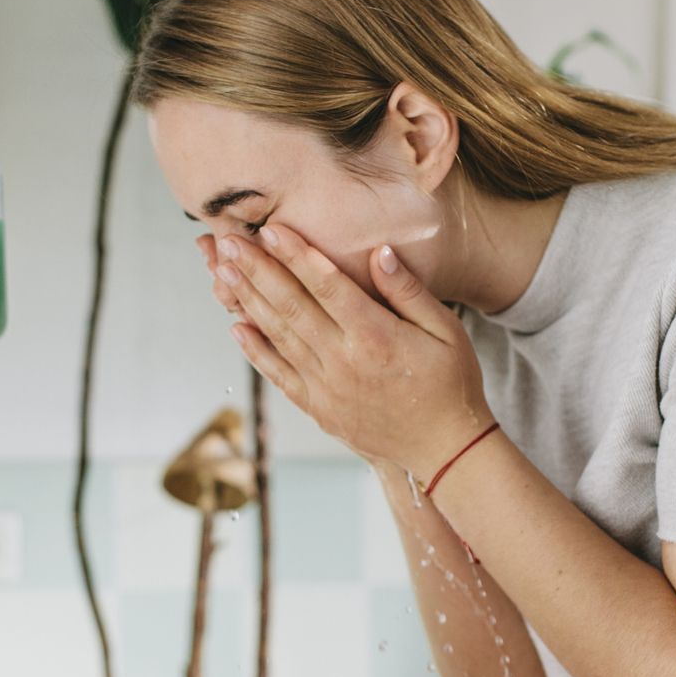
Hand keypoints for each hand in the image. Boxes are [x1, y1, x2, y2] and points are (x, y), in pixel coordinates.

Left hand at [199, 223, 494, 481]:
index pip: (327, 285)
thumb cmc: (452, 382)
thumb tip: (378, 251)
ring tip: (223, 272)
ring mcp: (327, 388)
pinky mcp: (319, 408)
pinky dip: (256, 351)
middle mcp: (344, 361)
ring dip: (249, 301)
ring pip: (279, 336)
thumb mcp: (447, 330)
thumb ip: (409, 291)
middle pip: (292, 306)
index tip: (270, 229)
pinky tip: (237, 327)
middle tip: (228, 241)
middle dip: (257, 270)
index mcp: (376, 336)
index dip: (296, 255)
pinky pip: (280, 375)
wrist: (445, 448)